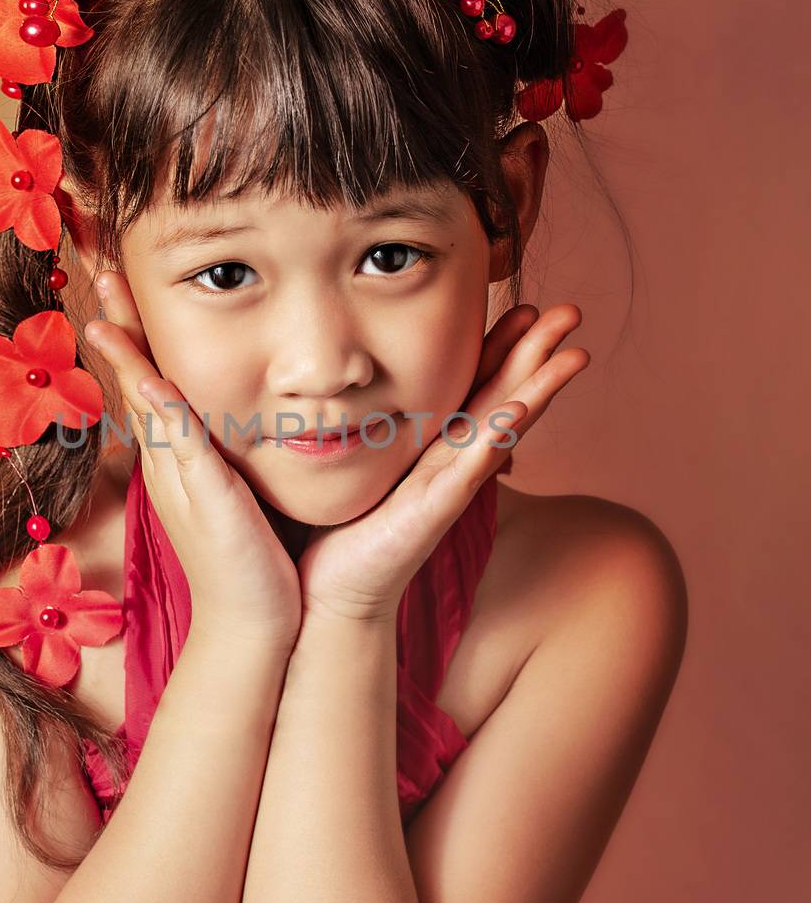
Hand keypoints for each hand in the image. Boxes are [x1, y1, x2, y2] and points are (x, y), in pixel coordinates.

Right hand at [84, 273, 302, 655]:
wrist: (254, 623)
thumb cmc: (254, 560)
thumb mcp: (235, 491)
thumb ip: (228, 454)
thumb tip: (233, 416)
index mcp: (177, 457)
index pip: (148, 381)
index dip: (132, 333)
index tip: (120, 283)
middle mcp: (168, 463)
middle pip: (132, 380)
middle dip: (116, 323)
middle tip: (98, 267)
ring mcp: (180, 479)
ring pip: (145, 405)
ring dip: (125, 355)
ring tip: (104, 305)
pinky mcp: (204, 497)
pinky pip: (177, 447)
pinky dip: (161, 411)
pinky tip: (149, 378)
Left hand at [296, 303, 590, 623]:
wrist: (332, 595)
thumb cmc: (345, 531)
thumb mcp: (366, 466)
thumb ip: (374, 428)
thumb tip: (357, 384)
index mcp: (436, 448)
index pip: (478, 388)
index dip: (504, 348)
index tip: (527, 308)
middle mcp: (452, 464)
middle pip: (505, 398)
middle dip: (539, 355)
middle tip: (571, 312)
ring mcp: (448, 488)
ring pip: (501, 429)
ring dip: (538, 391)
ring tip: (571, 357)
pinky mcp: (432, 514)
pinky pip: (468, 471)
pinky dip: (494, 441)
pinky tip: (518, 411)